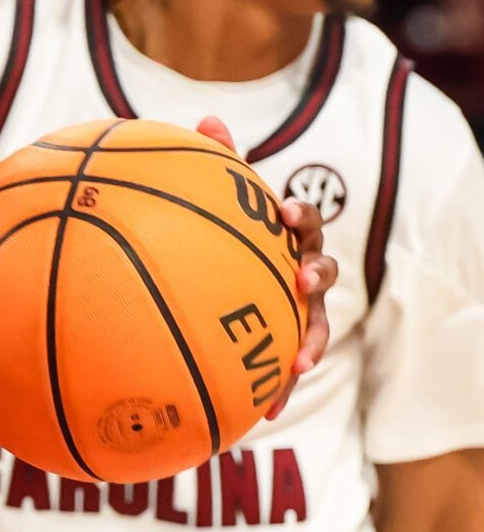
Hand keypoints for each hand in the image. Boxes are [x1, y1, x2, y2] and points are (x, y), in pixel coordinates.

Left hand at [191, 117, 334, 416]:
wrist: (223, 283)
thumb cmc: (225, 237)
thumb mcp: (219, 206)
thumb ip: (216, 165)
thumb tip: (208, 118)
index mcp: (283, 238)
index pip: (301, 220)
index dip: (297, 214)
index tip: (281, 211)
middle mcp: (300, 272)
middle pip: (322, 272)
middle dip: (316, 276)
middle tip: (302, 281)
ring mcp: (298, 311)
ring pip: (315, 327)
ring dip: (311, 344)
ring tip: (299, 365)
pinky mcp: (286, 345)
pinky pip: (286, 368)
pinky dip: (280, 388)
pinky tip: (266, 413)